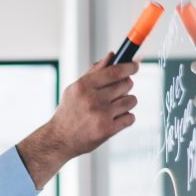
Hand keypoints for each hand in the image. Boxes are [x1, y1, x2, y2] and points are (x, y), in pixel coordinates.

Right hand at [17, 52, 138, 188]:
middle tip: (116, 93)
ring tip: (113, 108)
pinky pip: (130, 117)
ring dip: (126, 103)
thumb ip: (94, 72)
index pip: (114, 71)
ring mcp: (101, 115)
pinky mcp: (108, 130)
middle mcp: (92, 99)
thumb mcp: (75, 89)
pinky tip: (114, 119)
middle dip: (125, 87)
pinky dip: (125, 118)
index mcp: (83, 86)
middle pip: (126, 84)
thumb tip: (112, 55)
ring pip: (131, 100)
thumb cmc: (69, 112)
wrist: (59, 139)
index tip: (135, 65)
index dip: (129, 66)